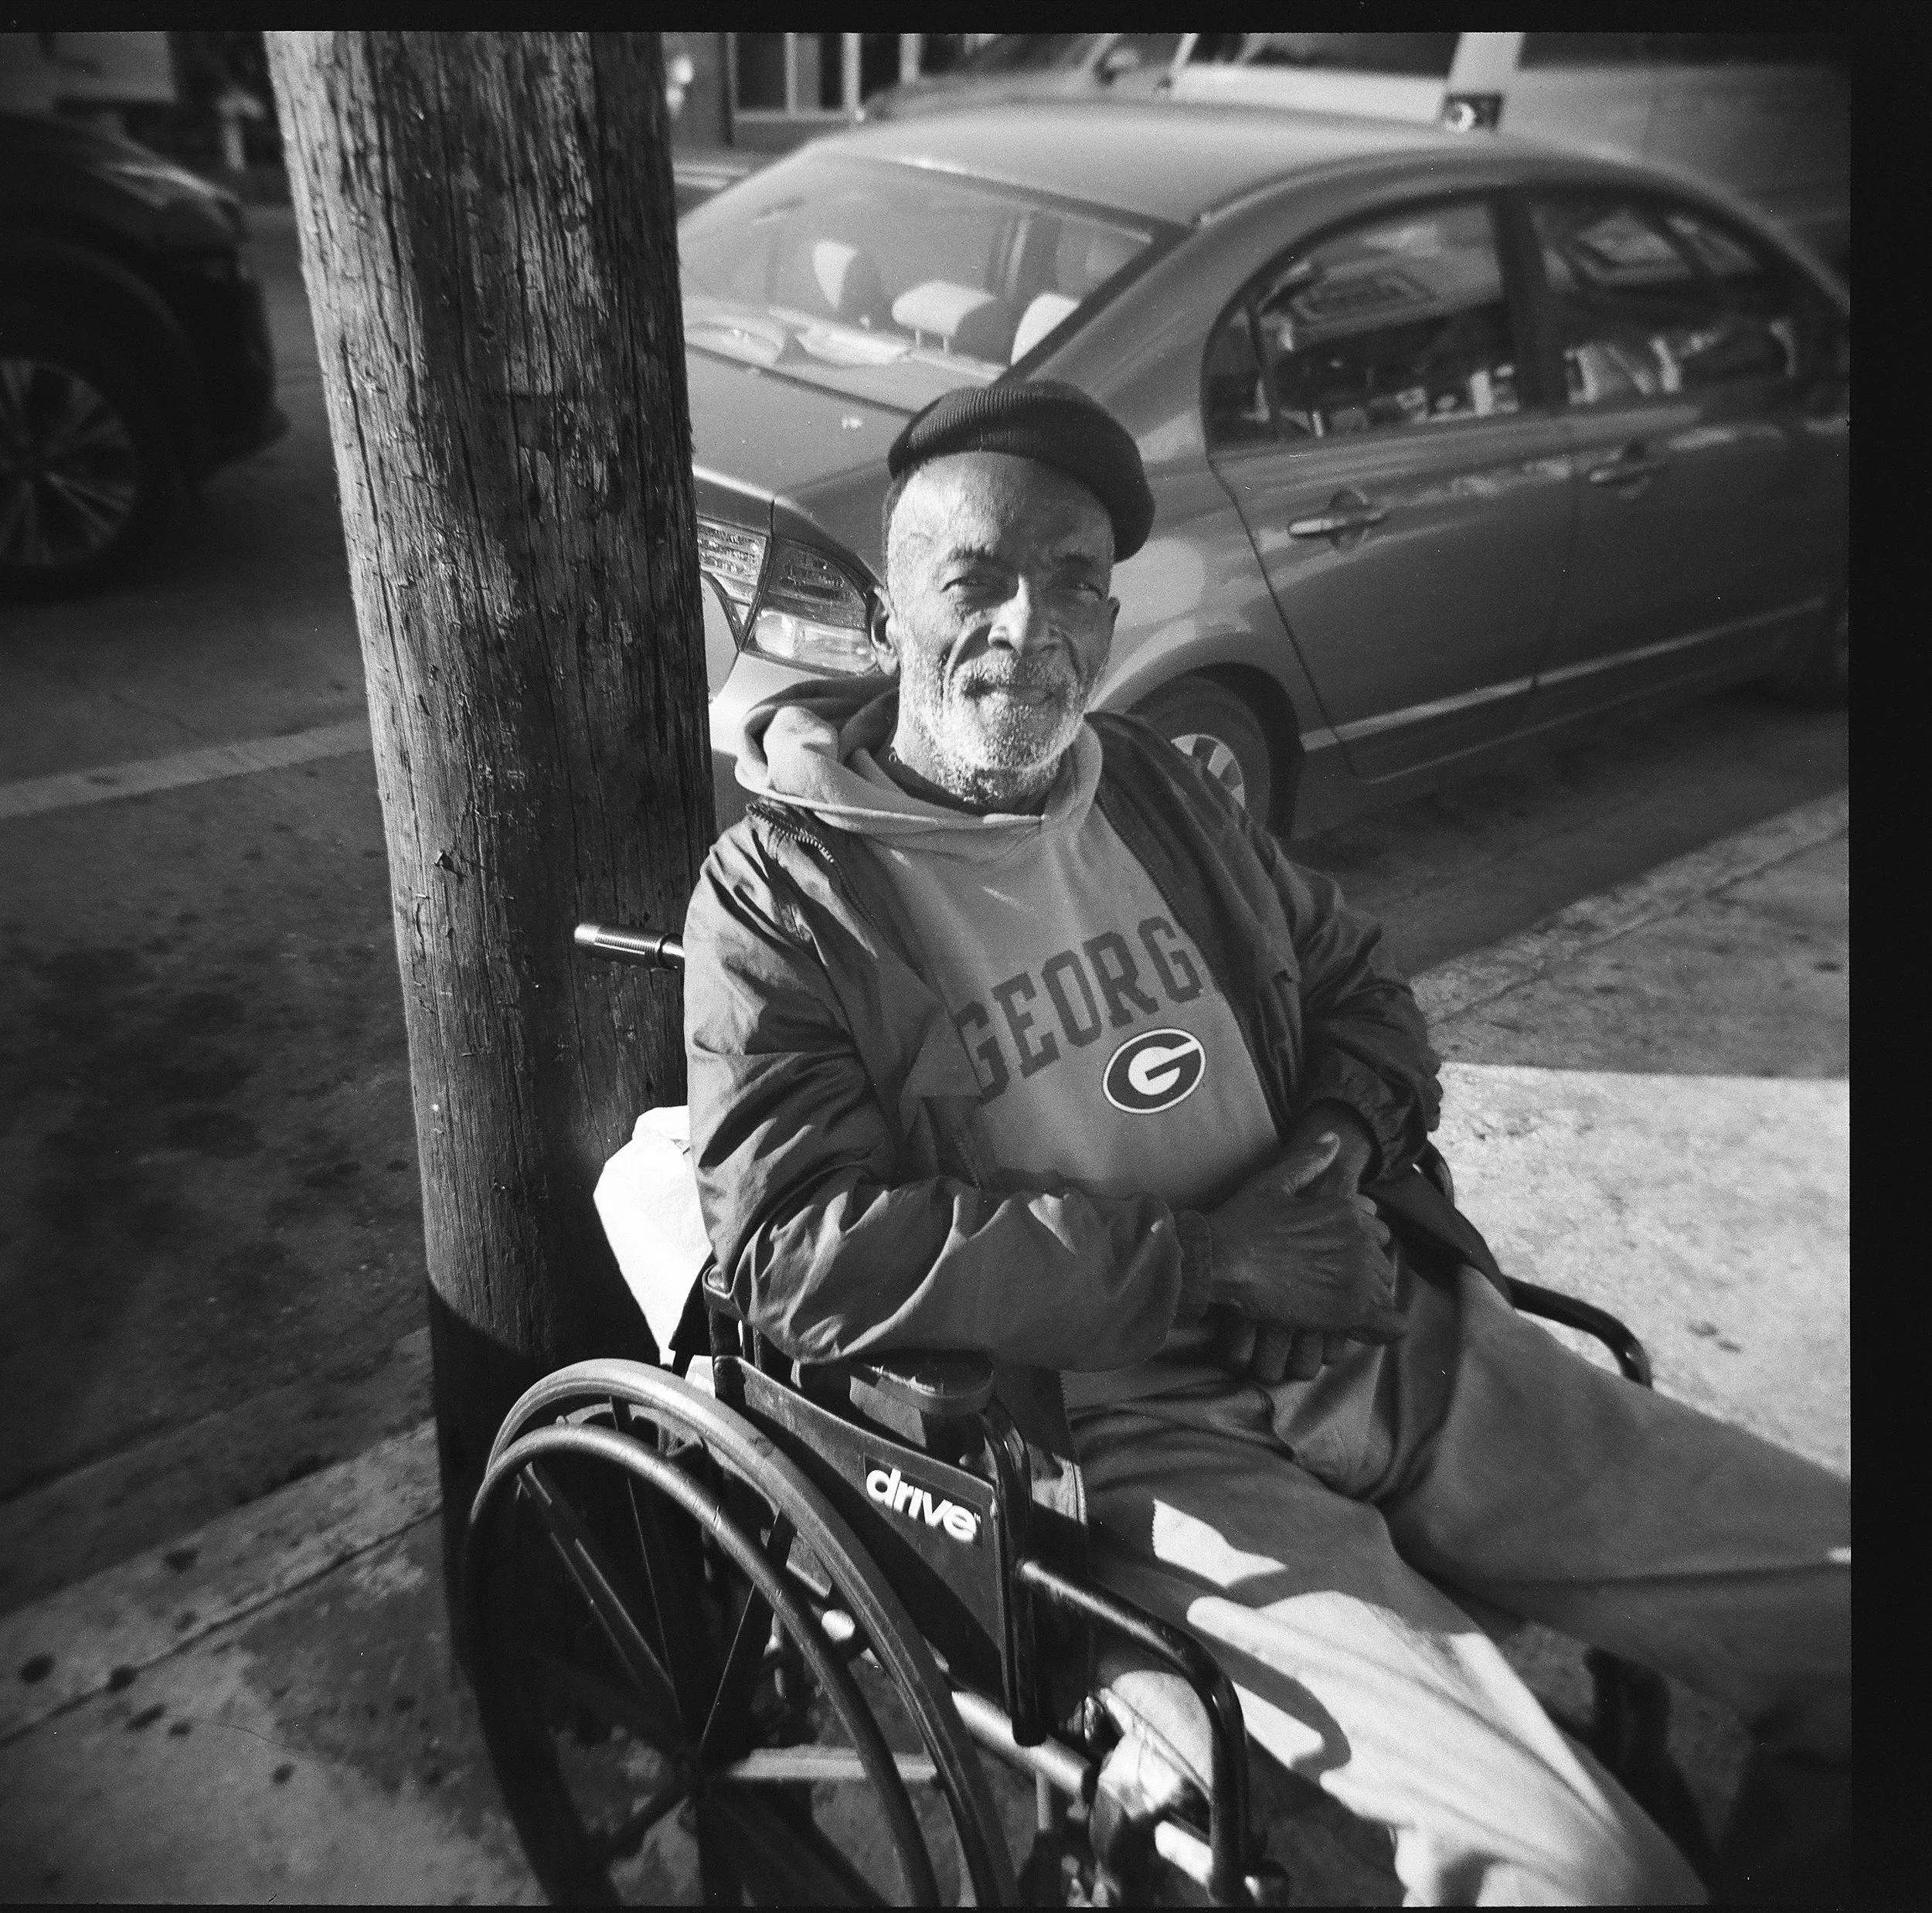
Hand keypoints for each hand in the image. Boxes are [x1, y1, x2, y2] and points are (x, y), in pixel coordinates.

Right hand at [1205, 1131, 1405, 1384]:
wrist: (1220, 1258)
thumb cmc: (1241, 1220)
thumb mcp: (1274, 1182)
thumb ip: (1309, 1161)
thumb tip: (1334, 1138)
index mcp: (1346, 1211)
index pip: (1378, 1233)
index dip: (1360, 1249)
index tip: (1337, 1261)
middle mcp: (1359, 1239)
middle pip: (1382, 1264)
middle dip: (1364, 1277)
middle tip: (1332, 1289)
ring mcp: (1357, 1274)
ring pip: (1386, 1292)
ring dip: (1368, 1302)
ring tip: (1337, 1310)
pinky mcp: (1350, 1309)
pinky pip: (1390, 1324)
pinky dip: (1384, 1330)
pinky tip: (1364, 1331)